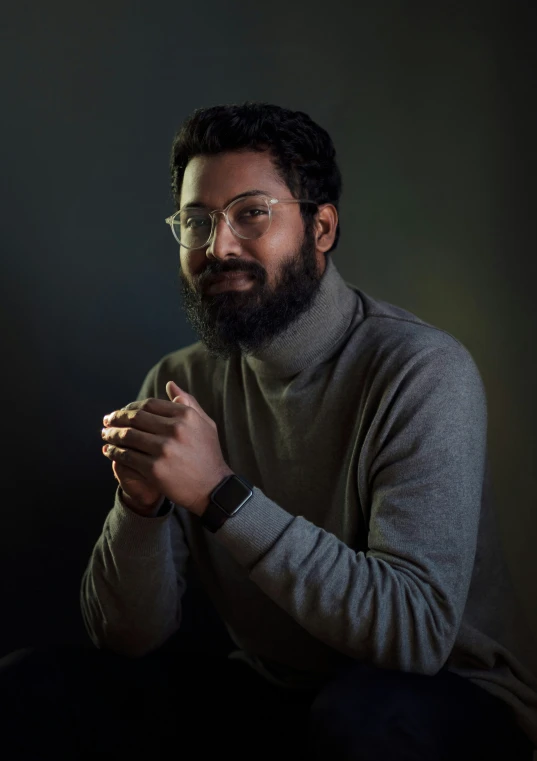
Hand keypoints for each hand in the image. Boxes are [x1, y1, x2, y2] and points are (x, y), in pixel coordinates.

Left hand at [101, 381, 232, 515]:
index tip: (122, 411)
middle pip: (136, 418)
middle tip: (107, 420)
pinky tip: (109, 451)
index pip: (149, 404)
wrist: (213, 488)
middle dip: (117, 418)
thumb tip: (170, 384)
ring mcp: (164, 449)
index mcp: (186, 415)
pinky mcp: (154, 468)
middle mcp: (175, 429)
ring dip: (112, 434)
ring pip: (128, 436)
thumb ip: (188, 402)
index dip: (131, 406)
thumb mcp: (205, 423)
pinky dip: (115, 452)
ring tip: (106, 434)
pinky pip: (127, 456)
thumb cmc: (208, 454)